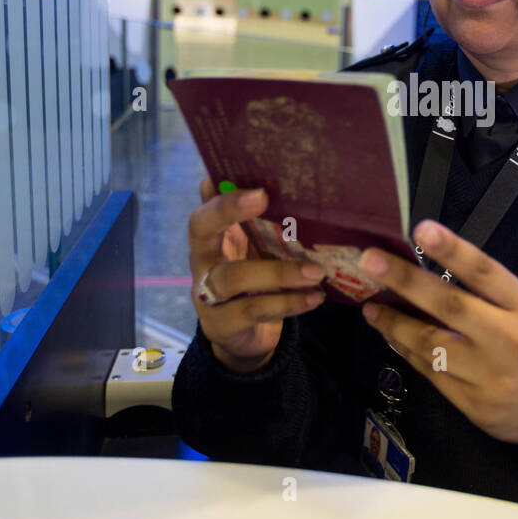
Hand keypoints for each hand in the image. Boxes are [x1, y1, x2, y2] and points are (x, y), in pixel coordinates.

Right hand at [188, 175, 325, 373]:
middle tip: (263, 196)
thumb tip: (284, 185)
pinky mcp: (222, 324)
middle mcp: (202, 260)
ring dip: (278, 272)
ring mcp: (207, 294)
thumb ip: (264, 223)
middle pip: (201, 229)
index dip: (222, 194)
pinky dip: (288, 303)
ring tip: (316, 271)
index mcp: (212, 237)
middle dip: (228, 210)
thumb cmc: (255, 282)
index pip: (206, 206)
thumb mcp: (258, 251)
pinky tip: (315, 297)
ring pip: (232, 276)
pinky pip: (253, 310)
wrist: (246, 337)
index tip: (251, 181)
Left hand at [357, 220, 517, 457]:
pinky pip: (430, 373)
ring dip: (394, 322)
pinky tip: (391, 336)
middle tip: (369, 262)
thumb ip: (484, 293)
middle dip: (405, 282)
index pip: (485, 273)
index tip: (421, 228)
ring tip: (371, 307)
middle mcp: (508, 340)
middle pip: (450, 306)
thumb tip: (423, 267)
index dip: (452, 249)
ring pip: (430, 345)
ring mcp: (489, 376)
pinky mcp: (473, 406)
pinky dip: (406, 350)